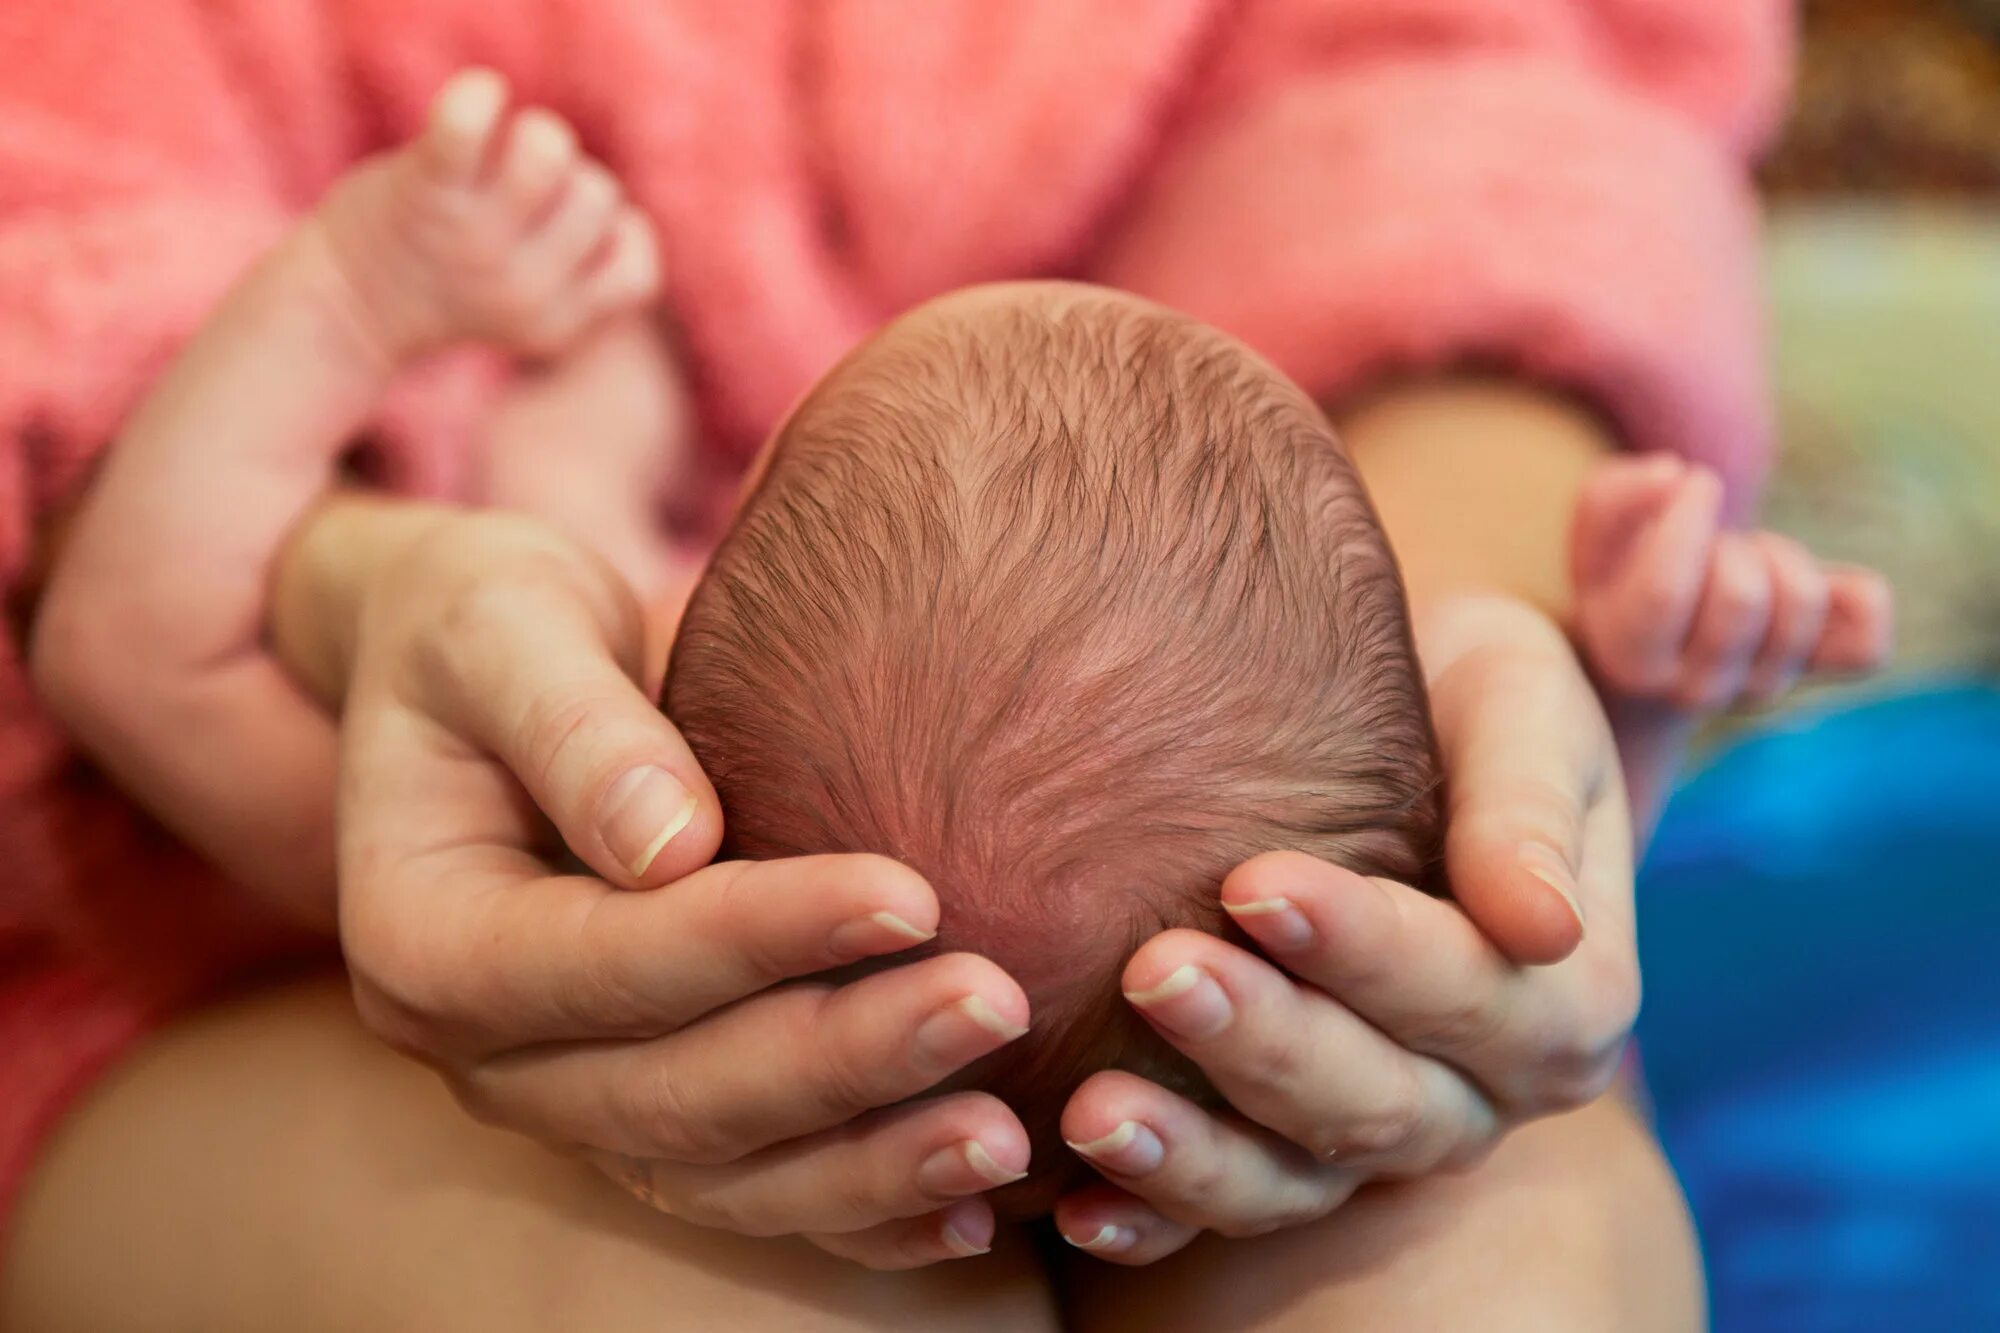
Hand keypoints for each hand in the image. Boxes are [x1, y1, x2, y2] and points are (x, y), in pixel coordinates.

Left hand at [318, 68, 659, 359]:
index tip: (565, 233)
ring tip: (501, 148)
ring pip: (549, 150)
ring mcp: (473, 241)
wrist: (341, 308)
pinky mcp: (425, 194)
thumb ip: (576, 267)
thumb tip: (604, 199)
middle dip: (571, 176)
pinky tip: (477, 100)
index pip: (637, 264)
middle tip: (520, 185)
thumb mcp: (526, 305)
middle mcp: (521, 289)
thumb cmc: (445, 288)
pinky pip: (466, 125)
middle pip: (598, 195)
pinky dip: (476, 97)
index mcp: (556, 323)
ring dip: (532, 133)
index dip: (614, 232)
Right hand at [331, 509, 1033, 1268]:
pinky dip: (859, 1209)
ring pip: (723, 1172)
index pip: (606, 962)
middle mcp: (487, 1053)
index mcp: (425, 939)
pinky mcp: (640, 1110)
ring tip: (1004, 1138)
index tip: (908, 893)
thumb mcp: (501, 629)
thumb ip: (574, 726)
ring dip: (868, 1164)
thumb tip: (668, 841)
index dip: (756, 938)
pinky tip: (971, 1214)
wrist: (477, 675)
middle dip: (843, 1058)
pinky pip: (750, 1188)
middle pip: (675, 1094)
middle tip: (996, 1001)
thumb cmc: (488, 629)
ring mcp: (566, 1098)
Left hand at [1051, 596, 1637, 1261]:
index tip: (1253, 883)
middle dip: (1263, 1043)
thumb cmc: (1475, 694)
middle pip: (1376, 1101)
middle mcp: (1479, 1090)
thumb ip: (1530, 807)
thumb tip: (1544, 924)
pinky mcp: (1288, 1147)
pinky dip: (1153, 1218)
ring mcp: (1380, 1132)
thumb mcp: (1522, 711)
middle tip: (1155, 971)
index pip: (1470, 993)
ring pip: (1295, 1176)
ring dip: (1193, 1157)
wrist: (1416, 709)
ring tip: (1092, 1112)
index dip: (1365, 952)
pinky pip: (1228, 1204)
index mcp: (1562, 999)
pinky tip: (1074, 1204)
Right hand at [1572, 454, 1891, 708]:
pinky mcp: (1825, 673)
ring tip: (1748, 559)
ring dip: (1780, 555)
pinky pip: (1870, 644)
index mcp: (1632, 657)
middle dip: (1731, 544)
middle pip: (1741, 598)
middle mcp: (1697, 690)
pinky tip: (1814, 582)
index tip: (1696, 480)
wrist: (1666, 638)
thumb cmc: (1626, 571)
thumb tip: (1674, 474)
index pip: (1666, 592)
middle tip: (1715, 542)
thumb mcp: (1598, 533)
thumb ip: (1614, 495)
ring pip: (1803, 603)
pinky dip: (1858, 593)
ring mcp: (1765, 687)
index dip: (1685, 521)